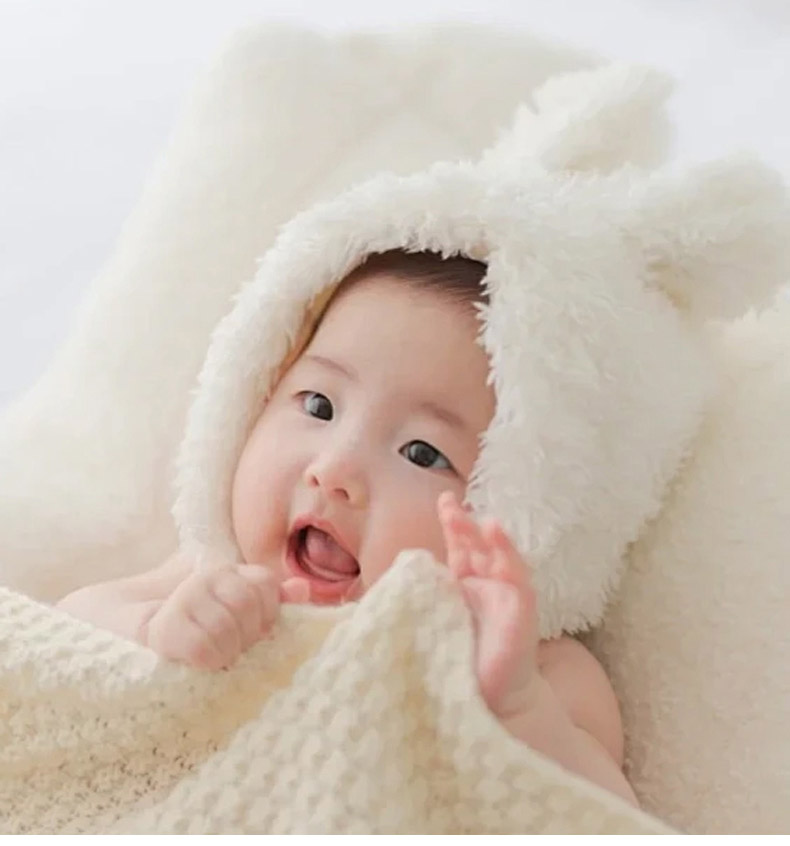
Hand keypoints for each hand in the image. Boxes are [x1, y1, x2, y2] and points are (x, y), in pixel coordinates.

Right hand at [141, 564, 307, 670]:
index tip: (247, 633)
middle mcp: (204, 576)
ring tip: (201, 656)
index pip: (265, 582)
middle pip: (250, 603)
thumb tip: (302, 589)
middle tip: (220, 648)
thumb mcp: (226, 622)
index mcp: (224, 573)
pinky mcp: (158, 628)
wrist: (105, 648)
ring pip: (229, 627)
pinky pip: (205, 648)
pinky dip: (202, 662)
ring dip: (221, 653)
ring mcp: (181, 598)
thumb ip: (265, 604)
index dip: (264, 613)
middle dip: (243, 636)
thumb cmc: (176, 641)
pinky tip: (185, 660)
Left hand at [437, 490, 540, 716]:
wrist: (488, 702)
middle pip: (474, 547)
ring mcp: (503, 595)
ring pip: (494, 555)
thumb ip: (418, 605)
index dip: (452, 527)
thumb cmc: (457, 666)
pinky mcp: (520, 608)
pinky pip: (515, 575)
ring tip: (470, 516)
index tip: (443, 501)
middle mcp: (484, 586)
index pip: (458, 550)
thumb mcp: (430, 629)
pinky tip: (495, 532)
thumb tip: (384, 590)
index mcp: (463, 588)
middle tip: (447, 501)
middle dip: (462, 524)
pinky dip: (506, 551)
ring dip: (483, 535)